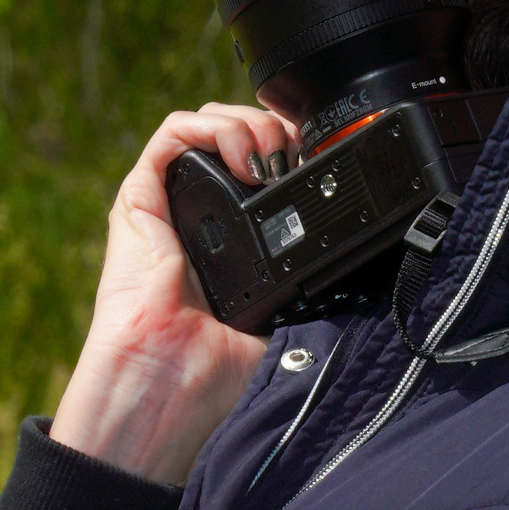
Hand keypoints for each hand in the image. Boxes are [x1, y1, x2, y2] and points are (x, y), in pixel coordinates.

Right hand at [51, 104, 298, 484]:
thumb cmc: (221, 370)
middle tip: (298, 156)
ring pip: (209, 124)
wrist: (173, 386)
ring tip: (272, 157)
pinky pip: (172, 134)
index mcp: (235, 239)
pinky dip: (212, 127)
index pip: (265, 168)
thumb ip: (319, 287)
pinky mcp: (139, 200)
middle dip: (277, 130)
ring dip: (249, 122)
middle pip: (240, 137)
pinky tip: (242, 159)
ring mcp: (169, 204)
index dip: (294, 150)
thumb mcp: (292, 317)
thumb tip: (369, 274)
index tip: (322, 157)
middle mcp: (200, 214)